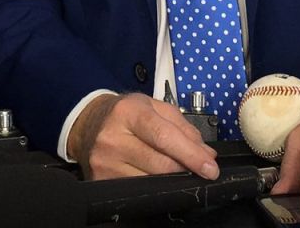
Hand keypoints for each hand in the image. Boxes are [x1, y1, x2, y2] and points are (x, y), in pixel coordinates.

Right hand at [69, 93, 218, 180]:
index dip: (190, 155)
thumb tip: (206, 154)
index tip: (210, 168)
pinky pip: (138, 191)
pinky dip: (152, 186)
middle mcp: (113, 137)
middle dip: (185, 168)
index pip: (164, 137)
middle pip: (161, 164)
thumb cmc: (126, 114)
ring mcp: (105, 162)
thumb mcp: (154, 107)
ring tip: (171, 168)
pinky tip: (152, 175)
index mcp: (129, 112)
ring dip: (170, 179)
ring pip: (152, 181)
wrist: (89, 124)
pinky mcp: (101, 181)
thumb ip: (183, 127)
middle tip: (197, 168)